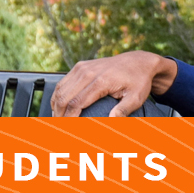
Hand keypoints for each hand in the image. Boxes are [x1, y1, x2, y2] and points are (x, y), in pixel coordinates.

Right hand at [49, 51, 177, 116]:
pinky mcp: (81, 65)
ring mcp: (83, 67)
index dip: (68, 118)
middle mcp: (88, 72)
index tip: (65, 130)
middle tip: (58, 128)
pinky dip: (58, 95)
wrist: (138, 62)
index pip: (76, 103)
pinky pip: (63, 82)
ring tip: (56, 120)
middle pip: (64, 97)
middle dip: (58, 114)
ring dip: (55, 105)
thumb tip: (111, 121)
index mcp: (100, 81)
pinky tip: (58, 106)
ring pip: (60, 89)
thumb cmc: (138, 81)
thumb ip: (123, 110)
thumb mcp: (136, 98)